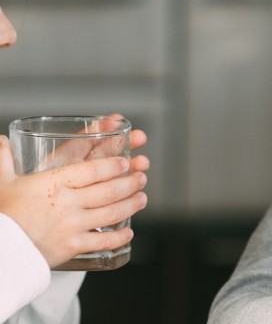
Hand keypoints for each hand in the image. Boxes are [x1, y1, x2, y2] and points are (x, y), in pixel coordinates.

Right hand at [0, 134, 147, 267]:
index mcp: (54, 183)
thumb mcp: (3, 183)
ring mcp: (72, 226)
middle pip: (108, 190)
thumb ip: (4, 160)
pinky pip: (102, 242)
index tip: (126, 162)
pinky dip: (119, 237)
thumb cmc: (3, 215)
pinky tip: (129, 232)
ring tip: (142, 198)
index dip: (114, 165)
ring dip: (131, 204)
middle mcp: (68, 203)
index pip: (93, 170)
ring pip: (111, 212)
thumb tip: (1, 141)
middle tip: (142, 176)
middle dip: (130, 182)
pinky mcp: (73, 247)